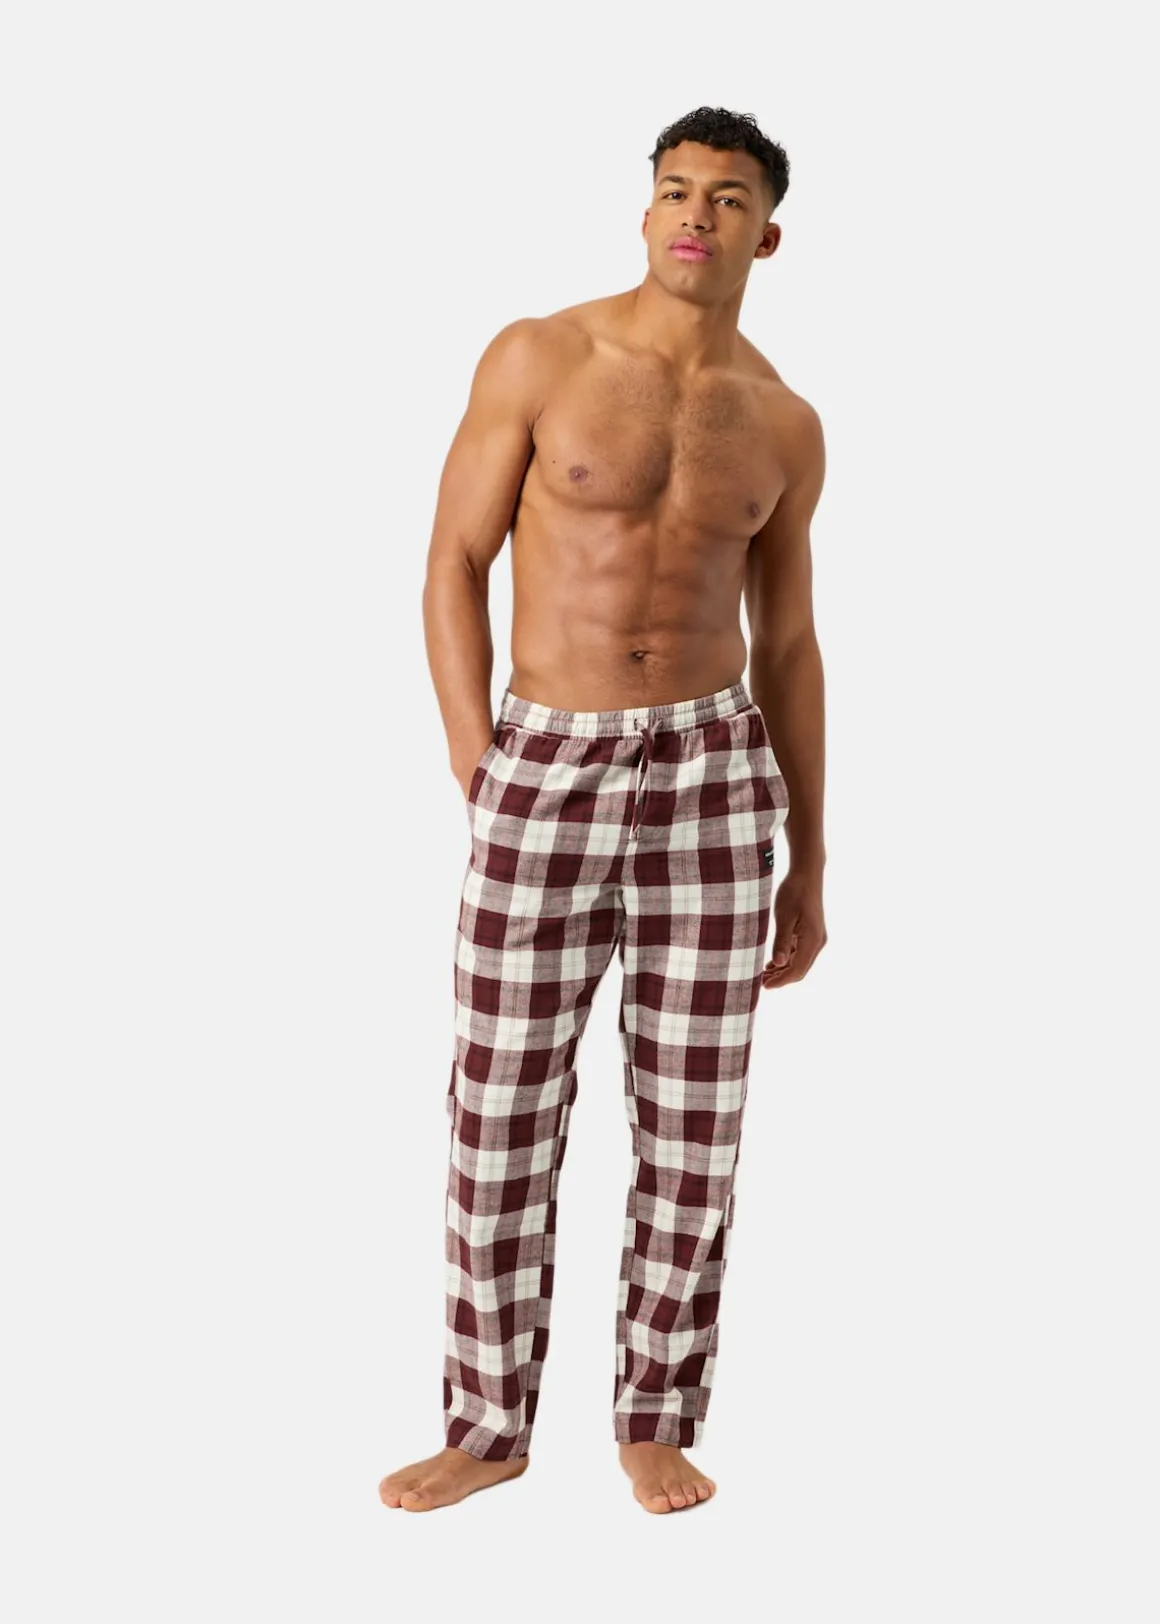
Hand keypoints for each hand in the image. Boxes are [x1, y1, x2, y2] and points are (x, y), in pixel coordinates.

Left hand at [763, 868, 826, 987]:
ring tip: (764, 975)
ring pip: (800, 962)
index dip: (781, 981)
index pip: (797, 970)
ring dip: (783, 970)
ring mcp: (816, 938)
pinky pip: (800, 953)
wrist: (807, 874)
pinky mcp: (811, 933)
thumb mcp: (784, 916)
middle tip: (761, 983)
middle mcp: (817, 942)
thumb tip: (778, 964)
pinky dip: (788, 960)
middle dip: (782, 979)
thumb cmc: (794, 892)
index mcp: (812, 940)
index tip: (764, 986)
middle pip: (800, 970)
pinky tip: (774, 963)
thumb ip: (782, 941)